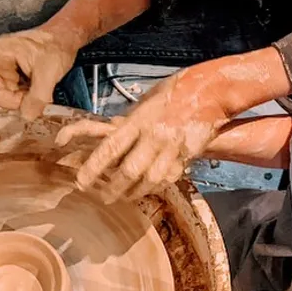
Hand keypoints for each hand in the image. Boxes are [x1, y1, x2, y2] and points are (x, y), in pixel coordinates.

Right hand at [0, 27, 81, 119]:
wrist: (65, 40)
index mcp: (0, 50)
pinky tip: (36, 92)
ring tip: (36, 92)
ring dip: (18, 101)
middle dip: (9, 100)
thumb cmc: (56, 46)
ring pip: (1, 96)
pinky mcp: (13, 78)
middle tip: (31, 97)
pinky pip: (11, 95)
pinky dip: (22, 99)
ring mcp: (4, 70)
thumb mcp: (50, 71)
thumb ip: (38, 96)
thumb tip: (26, 115)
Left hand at [55, 70, 230, 202]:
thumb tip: (106, 137)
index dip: (93, 168)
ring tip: (124, 197)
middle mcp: (154, 136)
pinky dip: (156, 187)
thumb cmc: (173, 93)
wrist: (209, 92)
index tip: (81, 182)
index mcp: (138, 120)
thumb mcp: (145, 102)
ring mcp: (172, 148)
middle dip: (114, 188)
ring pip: (149, 180)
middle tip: (104, 197)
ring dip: (135, 192)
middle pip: (129, 171)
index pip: (110, 148)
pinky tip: (147, 189)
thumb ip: (128, 122)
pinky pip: (168, 178)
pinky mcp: (187, 156)